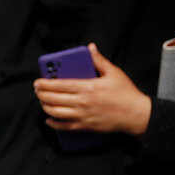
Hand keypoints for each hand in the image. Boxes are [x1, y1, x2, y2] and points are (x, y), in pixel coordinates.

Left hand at [33, 43, 150, 135]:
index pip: (59, 85)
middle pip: (54, 99)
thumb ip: (99, 60)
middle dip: (42, 94)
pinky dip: (54, 124)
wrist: (136, 114)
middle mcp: (82, 102)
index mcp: (88, 87)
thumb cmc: (126, 94)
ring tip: (42, 101)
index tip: (38, 82)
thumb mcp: (114, 73)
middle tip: (37, 90)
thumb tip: (90, 48)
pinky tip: (49, 119)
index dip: (45, 83)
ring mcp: (82, 115)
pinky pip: (64, 127)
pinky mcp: (85, 126)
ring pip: (56, 113)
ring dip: (45, 107)